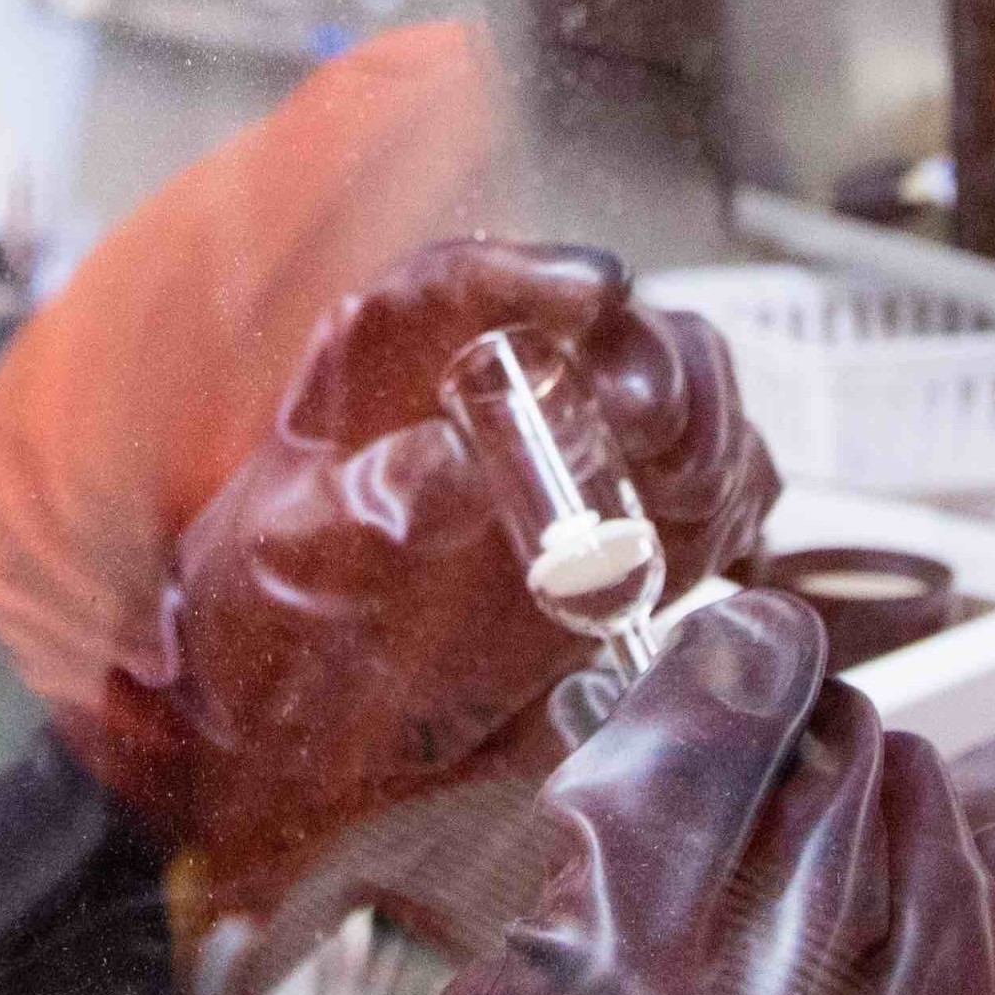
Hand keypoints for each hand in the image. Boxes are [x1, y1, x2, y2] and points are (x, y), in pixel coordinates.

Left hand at [101, 238, 776, 901]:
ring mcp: (578, 449)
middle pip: (611, 333)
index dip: (544, 277)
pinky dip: (729, 521)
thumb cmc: (266, 615)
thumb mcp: (293, 556)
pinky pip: (711, 498)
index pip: (470, 282)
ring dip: (707, 440)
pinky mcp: (630, 524)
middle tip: (657, 418)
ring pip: (686, 402)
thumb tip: (452, 465)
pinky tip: (712, 560)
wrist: (286, 718)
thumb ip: (371, 501)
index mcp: (390, 357)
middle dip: (655, 366)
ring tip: (690, 497)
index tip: (602, 290)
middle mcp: (501, 383)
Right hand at [326, 591, 994, 994]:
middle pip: (846, 777)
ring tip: (868, 818)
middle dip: (818, 740)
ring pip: (945, 861)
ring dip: (904, 817)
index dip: (746, 654)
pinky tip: (989, 878)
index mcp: (610, 966)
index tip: (751, 645)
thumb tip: (673, 740)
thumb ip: (584, 873)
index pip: (732, 713)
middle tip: (791, 750)